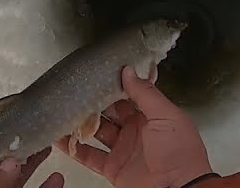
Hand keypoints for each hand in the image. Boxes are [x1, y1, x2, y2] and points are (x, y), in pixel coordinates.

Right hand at [56, 66, 213, 187]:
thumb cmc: (179, 151)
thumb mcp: (167, 115)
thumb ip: (145, 93)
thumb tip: (128, 70)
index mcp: (151, 115)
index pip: (128, 95)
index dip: (113, 85)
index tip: (96, 73)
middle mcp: (135, 130)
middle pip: (109, 112)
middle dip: (94, 102)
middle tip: (75, 89)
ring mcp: (123, 150)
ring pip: (97, 132)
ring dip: (81, 123)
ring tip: (63, 109)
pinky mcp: (113, 168)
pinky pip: (89, 156)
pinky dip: (74, 148)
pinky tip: (60, 138)